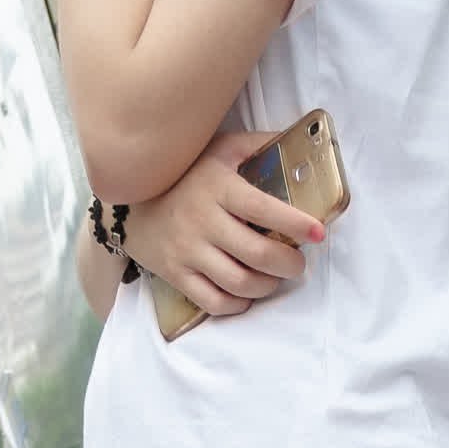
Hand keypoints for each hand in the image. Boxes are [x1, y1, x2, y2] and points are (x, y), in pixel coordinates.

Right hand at [125, 130, 326, 317]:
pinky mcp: (175, 274)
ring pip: (239, 283)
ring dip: (268, 285)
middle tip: (298, 262)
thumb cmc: (186, 173)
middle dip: (289, 263)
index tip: (318, 232)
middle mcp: (202, 220)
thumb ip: (258, 145)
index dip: (295, 223)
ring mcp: (187, 251)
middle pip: (257, 254)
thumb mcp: (219, 149)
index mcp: (218, 187)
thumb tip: (302, 143)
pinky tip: (247, 293)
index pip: (262, 208)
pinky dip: (238, 304)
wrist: (130, 201)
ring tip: (274, 277)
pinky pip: (214, 302)